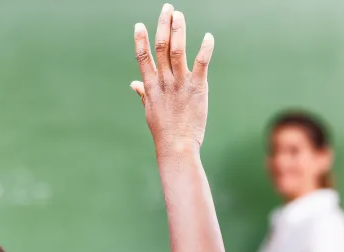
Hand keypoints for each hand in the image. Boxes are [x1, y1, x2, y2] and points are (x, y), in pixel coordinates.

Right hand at [131, 3, 212, 151]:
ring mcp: (180, 83)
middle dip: (163, 25)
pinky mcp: (198, 88)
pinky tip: (209, 36)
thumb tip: (134, 85)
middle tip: (167, 8)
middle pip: (162, 47)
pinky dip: (205, 48)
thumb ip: (143, 94)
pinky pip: (201, 63)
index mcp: (151, 86)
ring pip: (178, 50)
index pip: (143, 58)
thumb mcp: (150, 111)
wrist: (177, 146)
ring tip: (179, 15)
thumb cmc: (164, 131)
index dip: (140, 40)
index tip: (139, 24)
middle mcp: (164, 81)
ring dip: (178, 30)